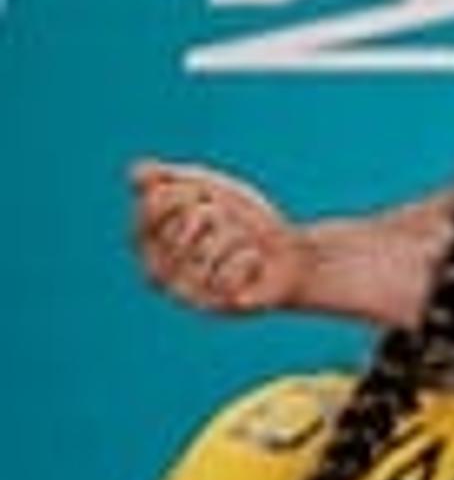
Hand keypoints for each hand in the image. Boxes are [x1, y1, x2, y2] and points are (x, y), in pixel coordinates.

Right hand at [132, 161, 305, 313]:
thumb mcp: (217, 190)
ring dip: (237, 237)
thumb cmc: (249, 223)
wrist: (292, 256)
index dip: (186, 191)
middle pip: (185, 225)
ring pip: (209, 248)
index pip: (151, 205)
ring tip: (245, 245)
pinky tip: (254, 262)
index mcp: (149, 242)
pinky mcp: (213, 308)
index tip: (206, 194)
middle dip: (220, 215)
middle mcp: (157, 270)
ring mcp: (184, 293)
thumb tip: (135, 172)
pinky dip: (248, 259)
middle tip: (234, 224)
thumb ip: (175, 178)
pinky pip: (227, 275)